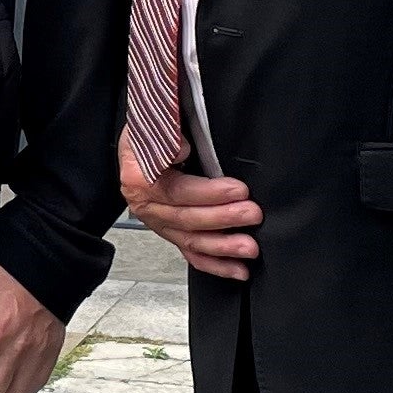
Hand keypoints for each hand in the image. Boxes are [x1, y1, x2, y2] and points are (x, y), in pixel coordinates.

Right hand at [121, 137, 262, 280]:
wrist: (140, 141)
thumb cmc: (151, 129)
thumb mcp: (152, 122)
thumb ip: (165, 135)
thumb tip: (182, 150)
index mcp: (139, 178)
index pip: (177, 191)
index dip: (209, 193)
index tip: (239, 188)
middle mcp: (145, 206)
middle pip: (186, 219)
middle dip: (224, 219)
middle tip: (253, 214)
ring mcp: (158, 223)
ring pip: (191, 242)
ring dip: (223, 247)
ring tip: (250, 248)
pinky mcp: (170, 233)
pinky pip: (191, 255)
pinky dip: (215, 265)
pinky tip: (238, 271)